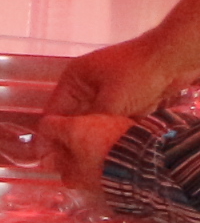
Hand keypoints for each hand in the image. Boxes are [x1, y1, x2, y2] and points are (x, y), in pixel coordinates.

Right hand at [40, 35, 183, 183]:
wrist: (173, 60)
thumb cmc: (137, 74)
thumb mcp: (109, 103)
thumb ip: (88, 124)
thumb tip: (73, 144)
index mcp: (74, 79)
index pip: (54, 112)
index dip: (50, 135)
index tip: (49, 158)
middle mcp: (86, 85)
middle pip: (73, 118)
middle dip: (74, 138)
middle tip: (70, 162)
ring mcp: (107, 91)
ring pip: (93, 121)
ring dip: (94, 136)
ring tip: (89, 157)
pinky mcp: (125, 98)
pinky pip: (111, 120)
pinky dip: (111, 131)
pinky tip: (109, 145)